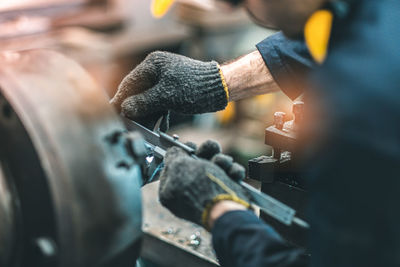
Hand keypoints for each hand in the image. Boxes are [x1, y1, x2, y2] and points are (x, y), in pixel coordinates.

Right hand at [110, 51, 228, 120]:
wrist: (221, 89)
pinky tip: (160, 124)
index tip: (113, 113)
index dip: (121, 100)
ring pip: (149, 99)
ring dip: (147, 113)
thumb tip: (125, 109)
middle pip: (138, 92)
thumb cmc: (196, 88)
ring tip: (145, 128)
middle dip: (135, 109)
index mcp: (152, 64)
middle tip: (129, 124)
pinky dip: (158, 113)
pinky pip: (159, 101)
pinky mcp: (173, 88)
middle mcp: (157, 69)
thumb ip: (144, 103)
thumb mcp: (167, 97)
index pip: (130, 83)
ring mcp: (165, 79)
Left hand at [158, 140, 251, 229]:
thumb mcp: (178, 165)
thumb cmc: (198, 188)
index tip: (191, 146)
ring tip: (224, 163)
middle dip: (207, 153)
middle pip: (197, 164)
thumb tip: (174, 152)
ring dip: (222, 161)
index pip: (174, 167)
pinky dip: (233, 172)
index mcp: (171, 190)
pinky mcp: (226, 195)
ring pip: (215, 168)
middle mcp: (188, 193)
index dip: (183, 153)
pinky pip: (229, 177)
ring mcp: (208, 194)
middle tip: (212, 148)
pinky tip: (233, 173)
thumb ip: (173, 156)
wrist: (224, 208)